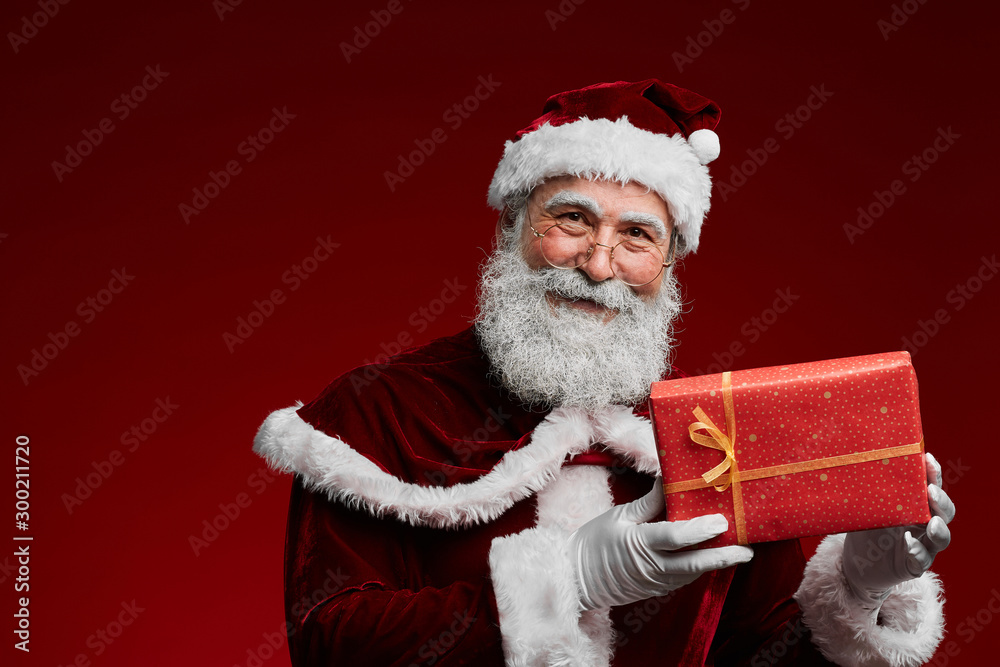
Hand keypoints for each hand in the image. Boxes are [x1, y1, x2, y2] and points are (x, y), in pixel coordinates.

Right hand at [567, 477, 753, 609]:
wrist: (578, 578)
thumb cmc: (595, 542)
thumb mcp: (618, 516)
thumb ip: (648, 503)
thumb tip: (668, 480)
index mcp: (639, 544)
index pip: (674, 537)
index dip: (699, 529)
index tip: (721, 521)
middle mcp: (652, 567)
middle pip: (693, 563)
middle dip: (722, 556)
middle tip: (746, 549)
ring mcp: (656, 582)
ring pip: (692, 573)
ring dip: (715, 562)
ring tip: (738, 550)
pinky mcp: (658, 590)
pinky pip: (684, 578)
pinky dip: (700, 568)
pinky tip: (712, 557)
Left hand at [842, 452, 955, 607]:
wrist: (854, 564)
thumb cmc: (863, 529)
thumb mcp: (865, 506)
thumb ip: (867, 490)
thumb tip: (854, 462)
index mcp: (915, 507)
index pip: (931, 488)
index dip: (934, 475)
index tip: (929, 460)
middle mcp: (922, 525)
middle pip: (944, 512)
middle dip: (941, 501)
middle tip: (931, 492)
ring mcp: (921, 545)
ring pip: (941, 538)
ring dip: (939, 530)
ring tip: (932, 523)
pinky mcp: (913, 565)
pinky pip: (923, 560)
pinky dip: (919, 552)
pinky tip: (909, 544)